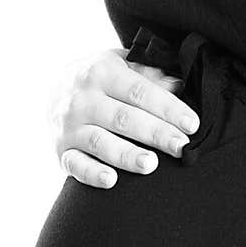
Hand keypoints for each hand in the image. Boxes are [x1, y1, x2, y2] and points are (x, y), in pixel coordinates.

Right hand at [50, 47, 200, 188]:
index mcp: (101, 72)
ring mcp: (69, 126)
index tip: (192, 124)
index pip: (140, 91)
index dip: (168, 108)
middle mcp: (83, 99)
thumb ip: (149, 75)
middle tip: (181, 146)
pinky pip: (75, 164)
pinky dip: (92, 174)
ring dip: (126, 155)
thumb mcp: (121, 65)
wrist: (53, 89)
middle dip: (155, 133)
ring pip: (100, 142)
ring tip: (151, 165)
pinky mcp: (61, 150)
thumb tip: (180, 85)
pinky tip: (112, 181)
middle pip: (123, 118)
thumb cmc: (100, 78)